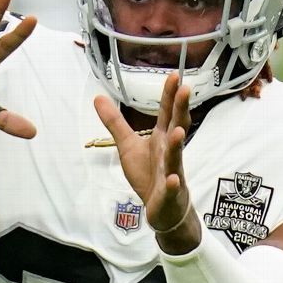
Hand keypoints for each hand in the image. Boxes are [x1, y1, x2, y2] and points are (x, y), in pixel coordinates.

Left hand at [93, 73, 199, 251]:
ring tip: (177, 132)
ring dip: (177, 144)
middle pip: (177, 127)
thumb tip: (97, 97)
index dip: (170, 95)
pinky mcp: (169, 193)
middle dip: (181, 110)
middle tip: (185, 89)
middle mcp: (170, 151)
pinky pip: (172, 187)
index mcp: (161, 138)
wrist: (164, 207)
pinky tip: (173, 179)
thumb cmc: (149, 172)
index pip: (167, 113)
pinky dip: (173, 183)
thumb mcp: (128, 145)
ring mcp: (172, 171)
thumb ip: (115, 122)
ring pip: (176, 157)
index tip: (175, 75)